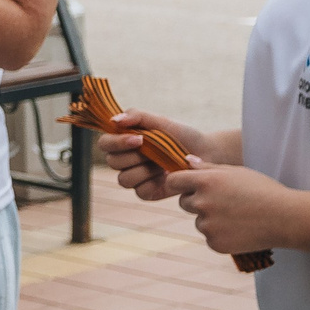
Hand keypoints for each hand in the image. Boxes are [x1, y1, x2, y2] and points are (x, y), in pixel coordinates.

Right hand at [95, 108, 215, 199]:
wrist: (205, 152)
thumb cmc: (181, 135)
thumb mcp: (159, 121)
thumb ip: (136, 116)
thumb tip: (114, 120)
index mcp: (124, 142)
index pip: (105, 144)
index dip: (116, 143)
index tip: (139, 139)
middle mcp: (125, 161)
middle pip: (112, 162)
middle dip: (135, 156)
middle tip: (155, 151)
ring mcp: (135, 178)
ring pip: (124, 180)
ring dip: (144, 170)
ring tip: (162, 162)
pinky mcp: (147, 192)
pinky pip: (140, 192)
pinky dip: (155, 182)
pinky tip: (167, 174)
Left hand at [161, 160, 291, 255]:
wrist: (286, 218)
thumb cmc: (263, 190)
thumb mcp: (237, 172)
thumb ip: (208, 167)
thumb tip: (186, 161)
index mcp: (206, 181)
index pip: (173, 181)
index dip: (178, 183)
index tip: (184, 185)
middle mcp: (202, 203)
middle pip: (184, 202)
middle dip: (197, 201)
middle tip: (224, 201)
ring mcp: (208, 225)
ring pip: (199, 221)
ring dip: (211, 219)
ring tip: (238, 215)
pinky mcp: (215, 243)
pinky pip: (210, 237)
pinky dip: (220, 234)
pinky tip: (240, 228)